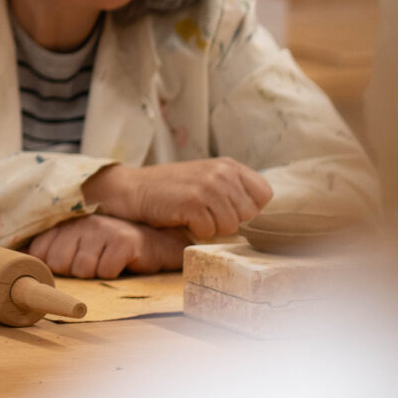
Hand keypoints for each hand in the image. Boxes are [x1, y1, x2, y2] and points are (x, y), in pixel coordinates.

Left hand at [27, 215, 189, 279]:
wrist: (155, 243)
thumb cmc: (111, 247)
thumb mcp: (78, 244)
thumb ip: (50, 248)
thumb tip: (19, 257)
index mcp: (66, 223)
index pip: (40, 252)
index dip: (52, 266)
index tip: (69, 263)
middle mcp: (82, 223)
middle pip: (59, 263)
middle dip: (73, 271)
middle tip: (92, 262)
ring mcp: (102, 230)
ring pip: (81, 269)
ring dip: (94, 273)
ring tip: (106, 261)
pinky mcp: (123, 241)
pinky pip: (105, 271)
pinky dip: (112, 273)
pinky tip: (120, 263)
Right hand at [84, 158, 273, 241]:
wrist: (133, 189)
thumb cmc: (171, 190)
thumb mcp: (207, 179)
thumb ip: (233, 190)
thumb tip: (258, 217)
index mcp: (229, 165)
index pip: (264, 194)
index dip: (249, 208)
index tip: (227, 209)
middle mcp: (222, 173)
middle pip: (248, 214)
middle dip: (228, 220)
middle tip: (203, 212)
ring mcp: (208, 186)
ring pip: (230, 226)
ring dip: (211, 228)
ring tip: (191, 214)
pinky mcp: (194, 202)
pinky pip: (209, 231)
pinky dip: (195, 231)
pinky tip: (181, 218)